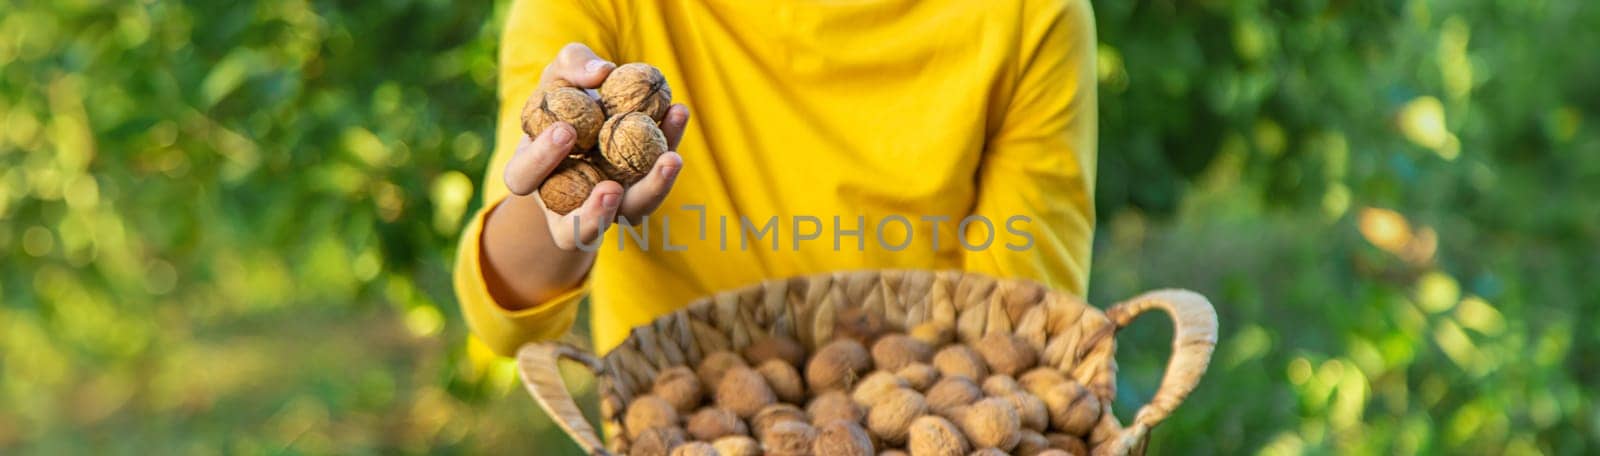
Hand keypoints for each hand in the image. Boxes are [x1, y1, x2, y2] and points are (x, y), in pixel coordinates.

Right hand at [501, 43, 690, 249]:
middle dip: (595, 213)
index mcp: (531, 173)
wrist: (598, 106)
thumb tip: (602, 72)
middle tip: (611, 189)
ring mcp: (611, 205)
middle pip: (577, 228)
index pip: (524, 177)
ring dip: (652, 192)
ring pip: (629, 215)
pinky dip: (670, 145)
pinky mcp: (643, 192)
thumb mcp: (560, 73)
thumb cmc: (567, 92)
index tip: (565, 131)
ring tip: (671, 160)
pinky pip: (659, 182)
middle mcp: (568, 201)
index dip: (542, 160)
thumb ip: (573, 65)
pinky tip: (678, 113)